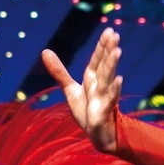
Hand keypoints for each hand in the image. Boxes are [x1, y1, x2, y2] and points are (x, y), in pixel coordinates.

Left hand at [41, 27, 122, 152]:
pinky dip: (115, 89)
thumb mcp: (70, 89)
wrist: (97, 133)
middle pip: (104, 64)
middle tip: (114, 34)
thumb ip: (59, 71)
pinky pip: (110, 98)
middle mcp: (100, 85)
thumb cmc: (87, 110)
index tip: (109, 31)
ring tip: (118, 51)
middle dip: (109, 49)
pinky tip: (119, 80)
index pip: (97, 59)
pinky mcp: (104, 110)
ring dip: (112, 64)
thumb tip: (45, 50)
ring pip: (108, 78)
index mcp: (93, 78)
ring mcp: (103, 96)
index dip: (102, 45)